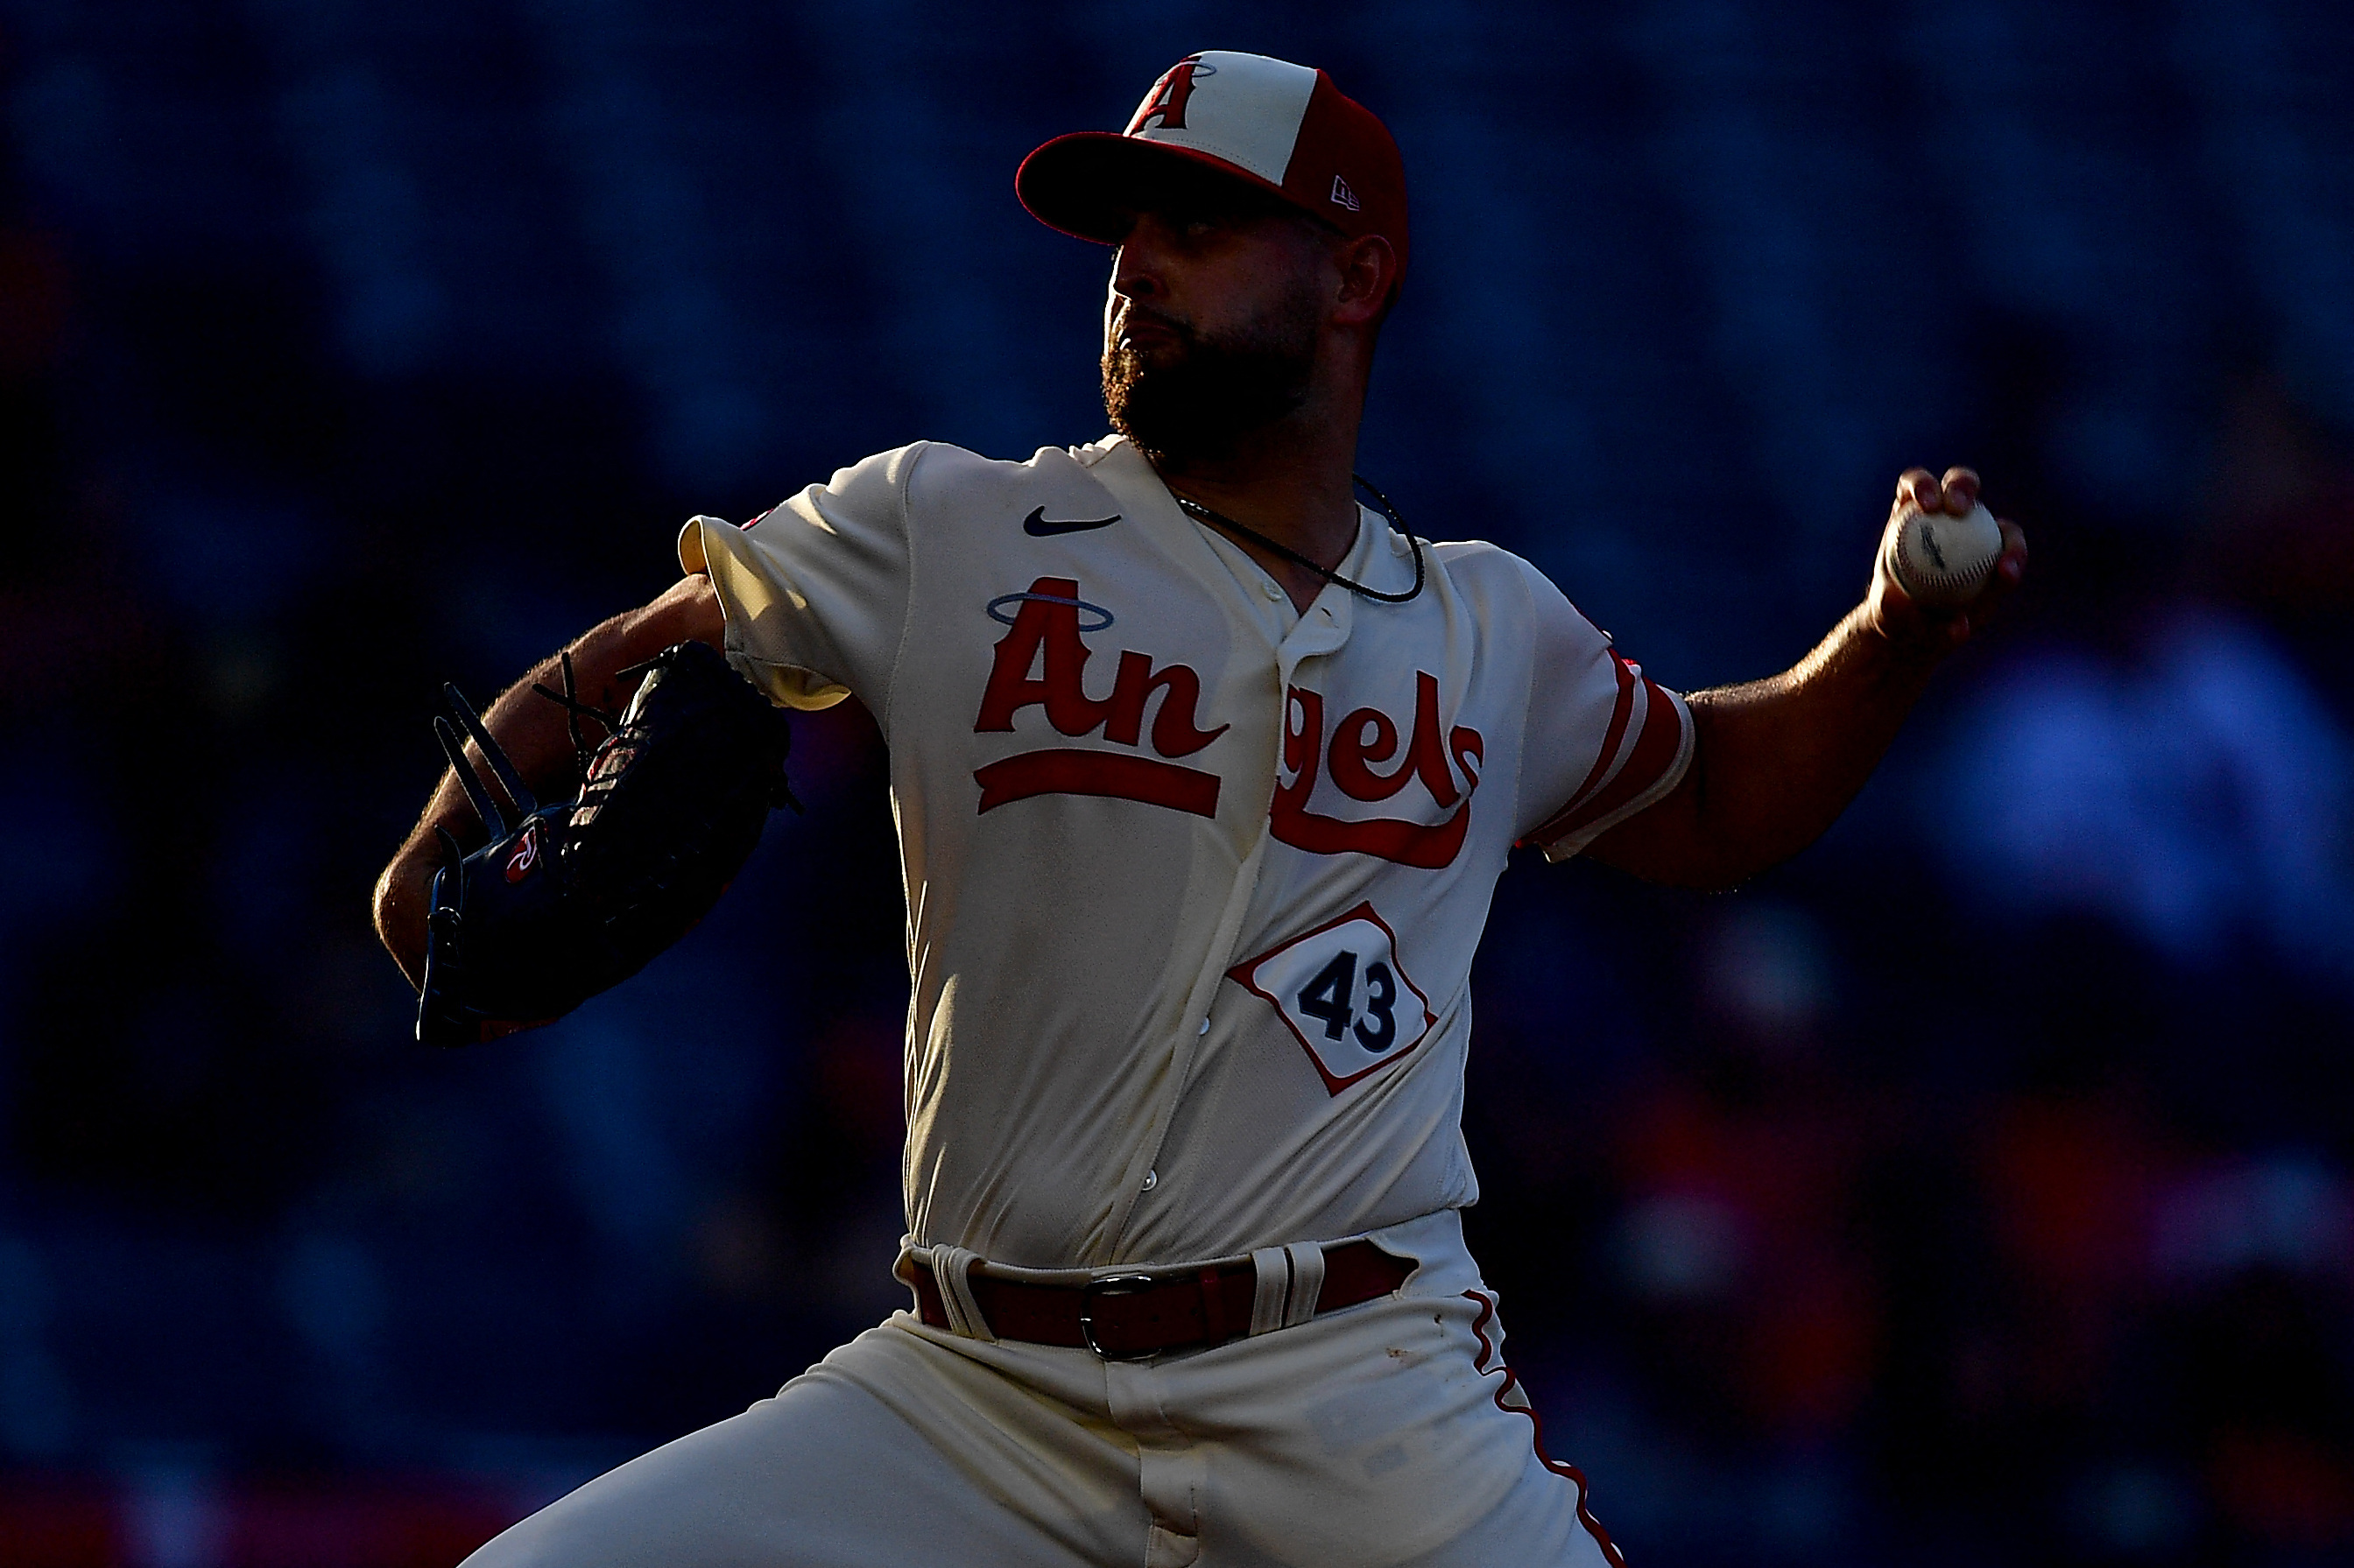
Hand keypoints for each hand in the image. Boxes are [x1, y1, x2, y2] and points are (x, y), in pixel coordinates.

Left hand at [1864, 466, 2028, 653]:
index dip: (1922, 485)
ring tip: (2002, 565)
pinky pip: (2012, 556)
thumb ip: (1892, 608)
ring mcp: (1978, 534)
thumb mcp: (1885, 614)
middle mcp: (1947, 514)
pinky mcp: (1999, 557)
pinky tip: (2007, 577)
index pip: (1914, 485)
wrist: (1915, 627)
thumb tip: (1899, 599)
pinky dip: (2012, 564)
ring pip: (2000, 523)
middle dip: (1961, 486)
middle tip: (1959, 510)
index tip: (1927, 506)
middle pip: (1960, 484)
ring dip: (2006, 538)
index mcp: (1910, 514)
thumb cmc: (1893, 615)